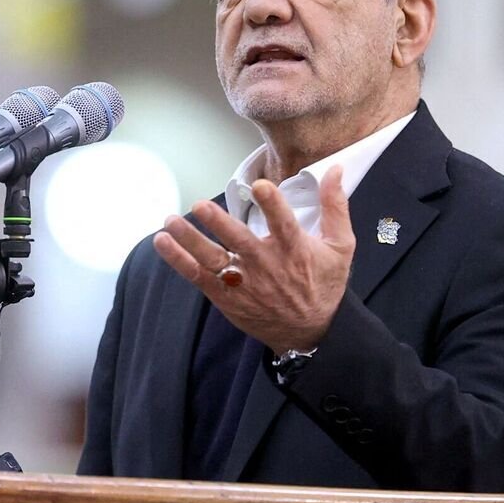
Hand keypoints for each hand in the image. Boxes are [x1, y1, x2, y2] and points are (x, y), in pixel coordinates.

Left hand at [153, 165, 354, 352]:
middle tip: (200, 206)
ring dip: (190, 240)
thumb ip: (335, 206)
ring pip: (213, 259)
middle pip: (239, 242)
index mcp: (294, 249)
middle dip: (219, 223)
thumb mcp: (340, 246)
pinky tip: (162, 241)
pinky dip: (179, 260)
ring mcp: (244, 282)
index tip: (259, 186)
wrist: (310, 332)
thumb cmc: (324, 284)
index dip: (272, 204)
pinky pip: (198, 276)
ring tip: (171, 220)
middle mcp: (266, 265)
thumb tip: (335, 169)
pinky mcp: (226, 296)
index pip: (284, 224)